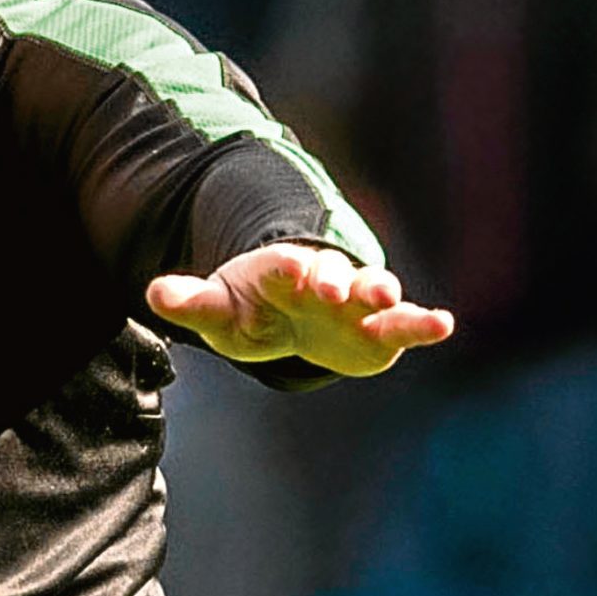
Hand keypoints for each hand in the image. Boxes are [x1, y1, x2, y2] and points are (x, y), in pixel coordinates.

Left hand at [145, 243, 453, 377]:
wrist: (293, 313)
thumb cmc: (252, 309)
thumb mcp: (218, 309)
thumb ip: (190, 301)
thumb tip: (152, 292)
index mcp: (279, 272)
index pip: (279, 266)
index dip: (283, 268)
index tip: (288, 269)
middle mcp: (323, 280)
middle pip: (332, 274)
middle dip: (334, 279)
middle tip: (333, 288)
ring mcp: (356, 301)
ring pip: (373, 291)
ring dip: (379, 290)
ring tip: (388, 294)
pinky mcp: (382, 329)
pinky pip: (405, 323)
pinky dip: (424, 323)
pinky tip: (444, 324)